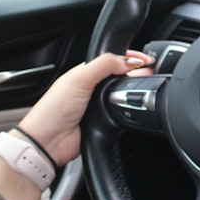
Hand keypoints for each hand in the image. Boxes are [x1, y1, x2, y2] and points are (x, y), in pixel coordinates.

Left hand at [18, 50, 152, 165]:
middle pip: (121, 77)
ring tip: (145, 87)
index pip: (113, 60)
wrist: (49, 142)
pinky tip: (134, 106)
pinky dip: (129, 111)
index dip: (129, 57)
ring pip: (124, 95)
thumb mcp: (78, 78)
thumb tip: (129, 61)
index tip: (145, 60)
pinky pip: (122, 114)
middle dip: (136, 73)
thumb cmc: (53, 110)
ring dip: (133, 92)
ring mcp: (99, 106)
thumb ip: (104, 65)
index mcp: (86, 73)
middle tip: (151, 71)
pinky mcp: (104, 122)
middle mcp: (93, 88)